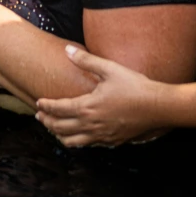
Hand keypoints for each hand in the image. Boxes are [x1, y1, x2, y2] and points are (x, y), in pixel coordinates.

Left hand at [35, 45, 165, 146]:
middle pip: (61, 128)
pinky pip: (88, 145)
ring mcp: (102, 136)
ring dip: (59, 134)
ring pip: (72, 141)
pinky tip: (77, 135)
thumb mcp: (109, 68)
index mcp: (88, 107)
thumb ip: (86, 60)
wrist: (157, 107)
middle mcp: (92, 125)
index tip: (38, 102)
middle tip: (39, 116)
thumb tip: (67, 51)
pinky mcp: (112, 141)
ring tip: (53, 128)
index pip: (59, 109)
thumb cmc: (134, 86)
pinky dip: (76, 141)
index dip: (46, 106)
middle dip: (47, 122)